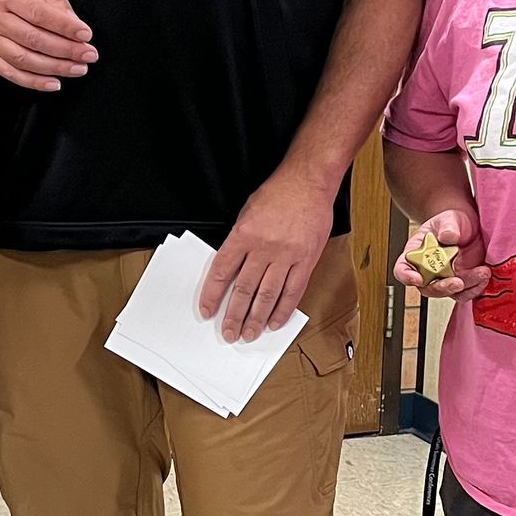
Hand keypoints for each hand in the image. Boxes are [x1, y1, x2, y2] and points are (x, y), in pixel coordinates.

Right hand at [0, 0, 95, 92]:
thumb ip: (55, 0)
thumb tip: (75, 24)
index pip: (39, 14)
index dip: (65, 27)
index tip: (85, 35)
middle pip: (33, 39)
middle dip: (66, 51)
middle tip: (88, 55)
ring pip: (23, 59)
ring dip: (54, 68)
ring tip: (76, 68)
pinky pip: (10, 73)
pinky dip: (33, 81)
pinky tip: (52, 83)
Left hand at [202, 164, 336, 340]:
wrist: (308, 181)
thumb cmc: (279, 193)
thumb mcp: (247, 212)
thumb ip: (239, 240)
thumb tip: (232, 268)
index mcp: (243, 234)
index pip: (222, 272)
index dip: (212, 295)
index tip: (207, 310)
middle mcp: (263, 248)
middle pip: (244, 289)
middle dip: (234, 315)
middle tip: (229, 332)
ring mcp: (286, 256)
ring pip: (267, 295)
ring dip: (256, 318)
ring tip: (249, 334)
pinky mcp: (305, 260)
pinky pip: (293, 291)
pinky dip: (283, 309)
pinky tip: (275, 322)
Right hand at [393, 206, 490, 301]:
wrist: (468, 225)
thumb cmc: (451, 221)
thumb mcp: (448, 218)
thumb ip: (447, 226)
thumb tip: (447, 236)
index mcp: (416, 254)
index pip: (403, 269)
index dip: (406, 276)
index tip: (417, 279)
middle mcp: (428, 270)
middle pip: (427, 288)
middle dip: (442, 288)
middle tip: (457, 282)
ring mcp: (445, 278)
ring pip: (449, 293)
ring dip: (465, 288)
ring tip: (481, 272)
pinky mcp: (462, 281)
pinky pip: (466, 292)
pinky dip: (476, 287)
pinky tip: (484, 275)